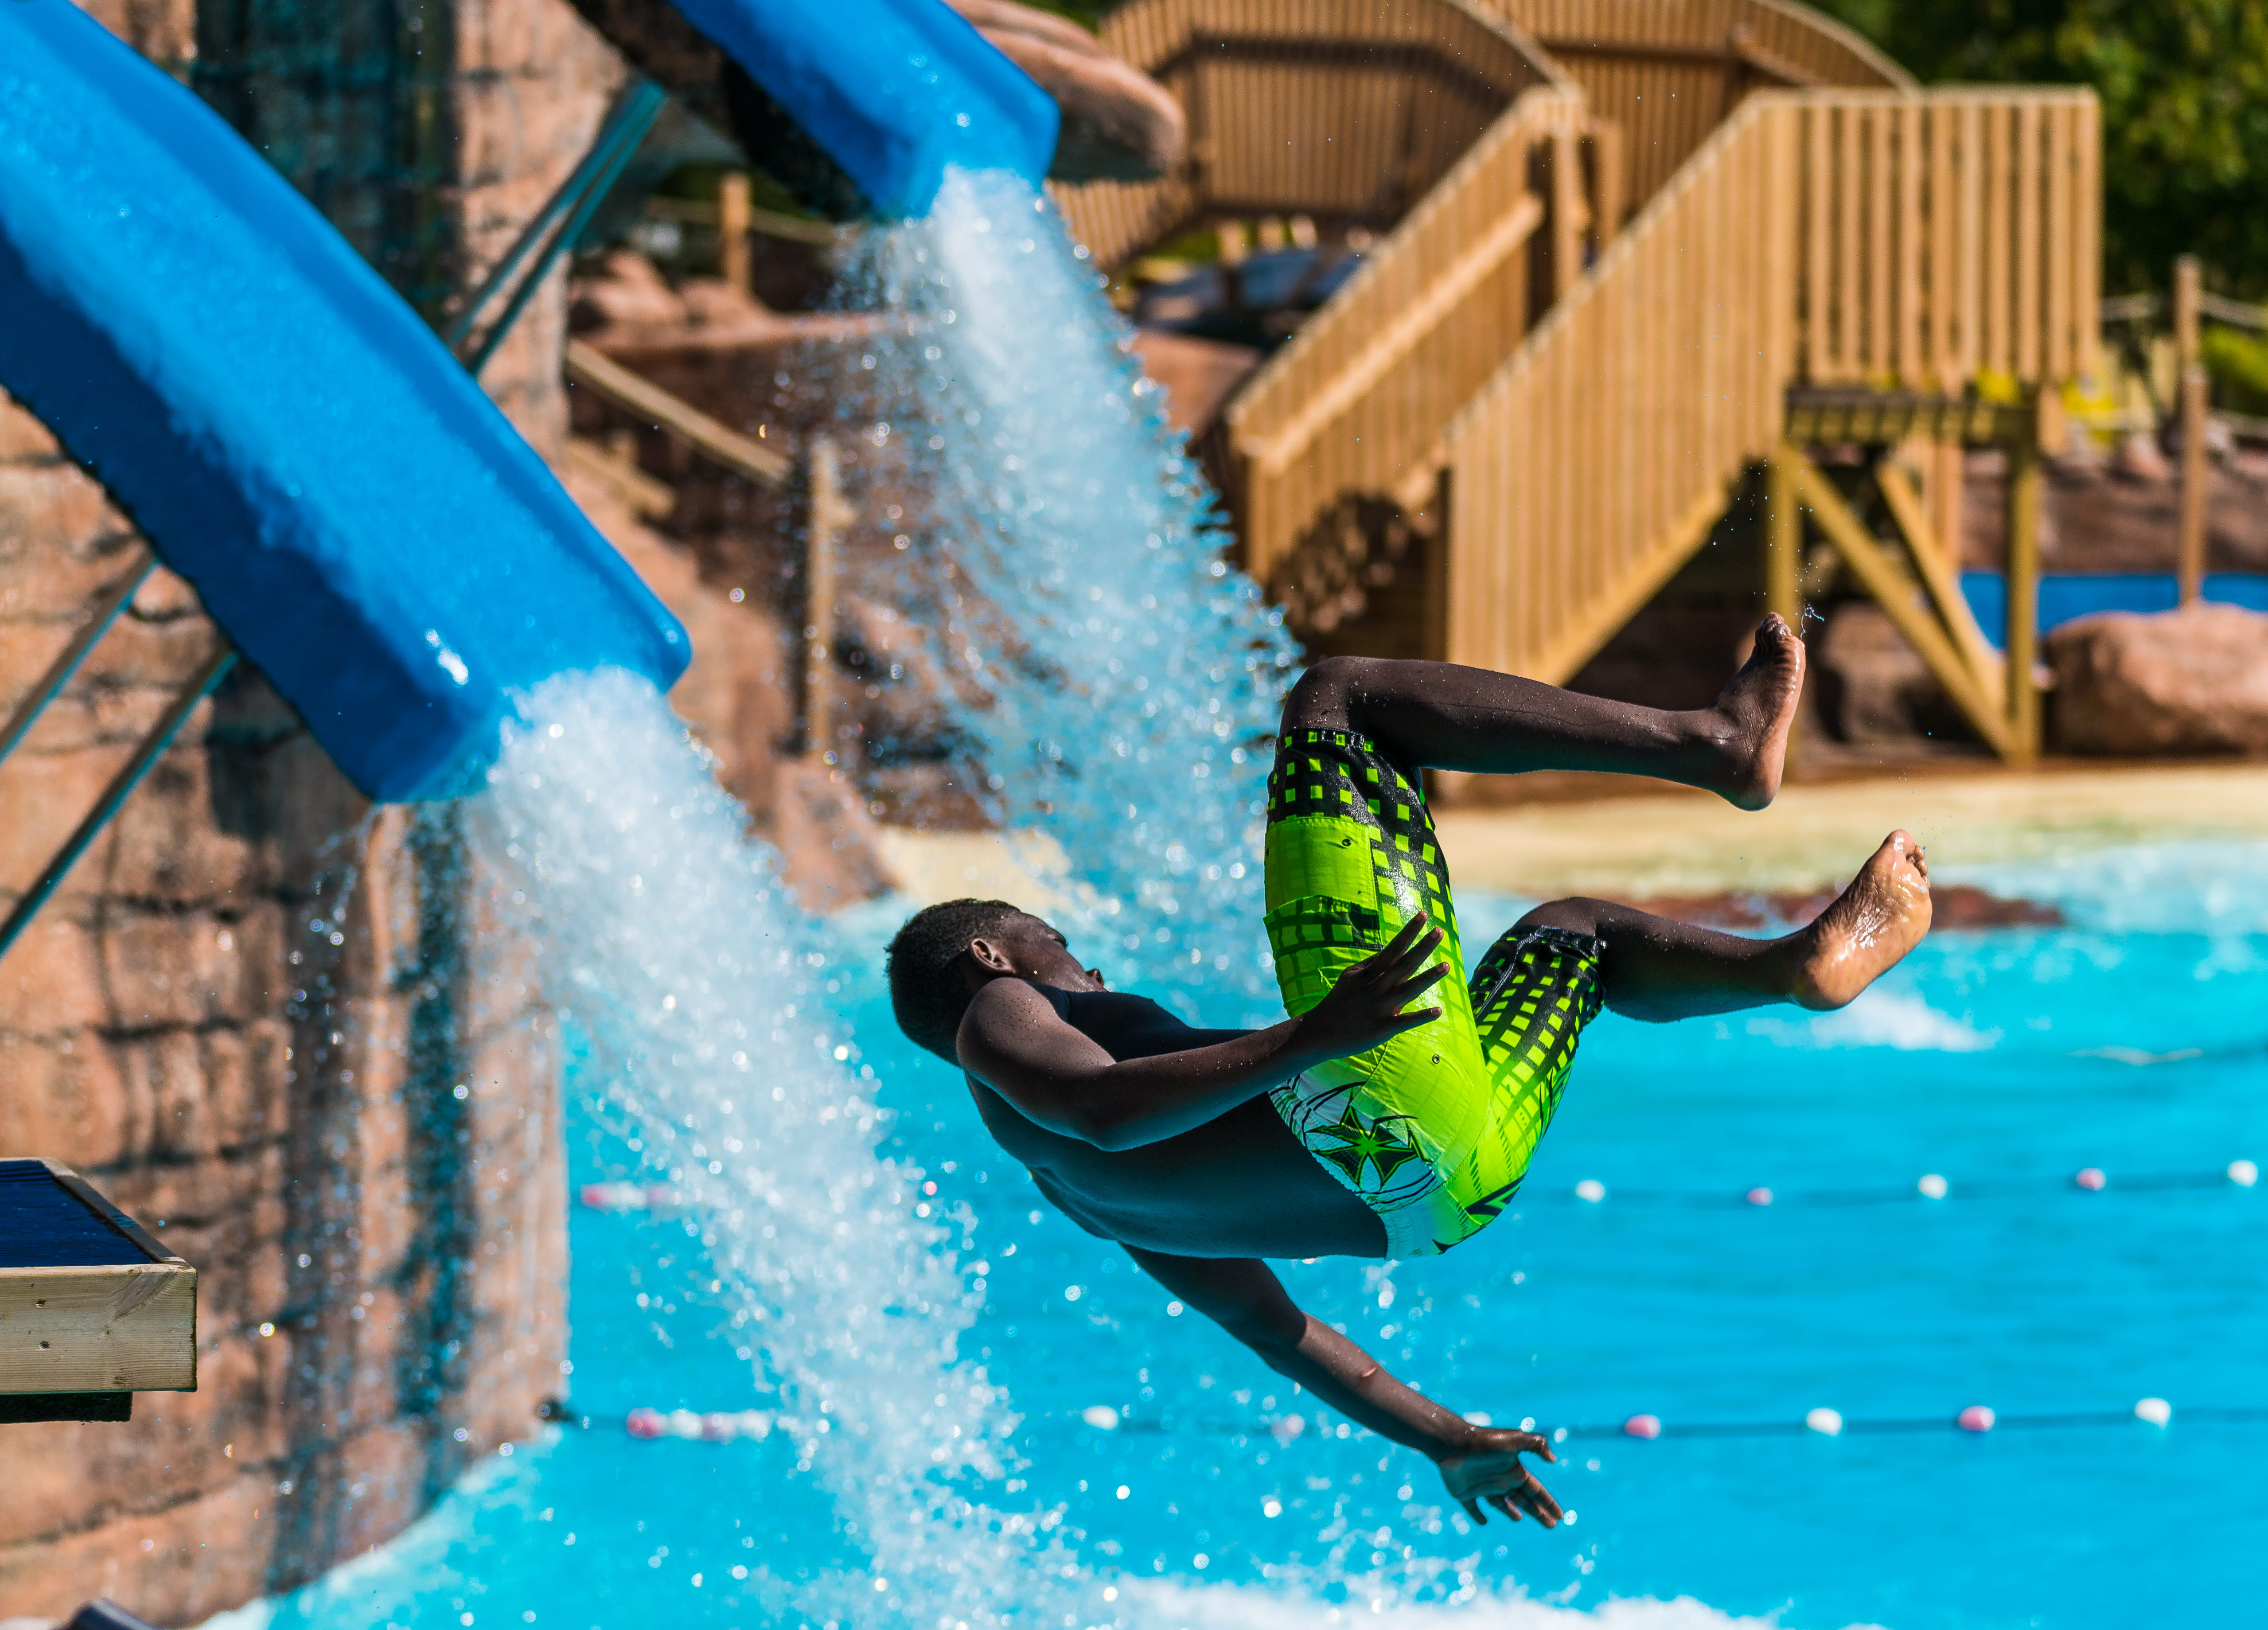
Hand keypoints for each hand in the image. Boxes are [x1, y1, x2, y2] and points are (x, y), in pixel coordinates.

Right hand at [1294, 915, 1448, 1063]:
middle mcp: (1377, 987)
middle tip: (1440, 931)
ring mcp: (1380, 1007)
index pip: (1393, 947)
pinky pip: (1405, 1021)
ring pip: (1408, 989)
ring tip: (1446, 965)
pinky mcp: (1382, 1028)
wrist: (1320, 1032)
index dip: (1409, 931)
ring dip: (1428, 977)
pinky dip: (1421, 1017)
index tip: (1424, 914)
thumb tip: (1388, 949)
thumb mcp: (1350, 976)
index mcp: (1370, 973)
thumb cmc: (1338, 1001)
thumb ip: (1371, 963)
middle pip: (1404, 963)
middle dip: (1422, 947)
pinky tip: (1438, 1011)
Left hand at [1437, 1427, 1561, 1528]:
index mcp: (1513, 1470)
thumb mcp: (1515, 1440)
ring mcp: (1482, 1486)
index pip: (1536, 1490)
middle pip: (1523, 1500)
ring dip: (1510, 1512)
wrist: (1454, 1443)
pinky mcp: (1464, 1492)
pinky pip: (1473, 1507)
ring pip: (1500, 1503)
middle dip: (1537, 1512)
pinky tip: (1483, 1522)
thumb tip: (1554, 1459)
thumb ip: (1536, 1445)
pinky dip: (1478, 1514)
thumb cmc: (1485, 1443)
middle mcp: (1500, 1479)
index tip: (1560, 1516)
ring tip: (1519, 1519)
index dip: (1548, 1502)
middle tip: (1551, 1525)